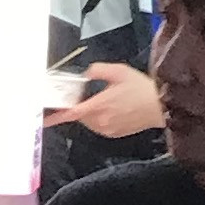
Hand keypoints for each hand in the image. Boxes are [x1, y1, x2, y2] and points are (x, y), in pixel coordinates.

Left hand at [44, 61, 163, 144]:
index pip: (71, 113)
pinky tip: (114, 108)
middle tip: (90, 95)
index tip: (45, 118)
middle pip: (80, 116)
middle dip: (80, 107)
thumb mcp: (119, 71)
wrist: (160, 106)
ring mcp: (108, 129)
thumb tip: (87, 73)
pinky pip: (100, 126)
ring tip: (107, 100)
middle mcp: (101, 121)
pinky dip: (100, 118)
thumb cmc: (141, 88)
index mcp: (99, 105)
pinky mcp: (115, 134)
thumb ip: (99, 70)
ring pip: (89, 122)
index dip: (56, 116)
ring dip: (91, 112)